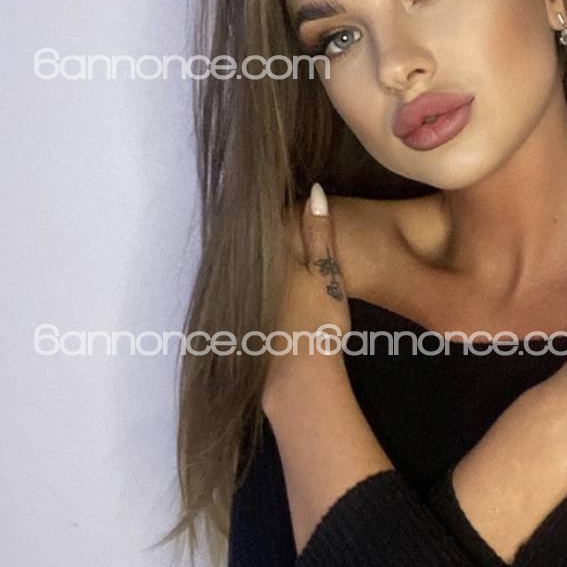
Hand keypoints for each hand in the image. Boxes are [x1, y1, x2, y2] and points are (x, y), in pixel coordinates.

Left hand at [262, 183, 350, 415]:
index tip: (292, 214)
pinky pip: (243, 299)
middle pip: (254, 249)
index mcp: (269, 257)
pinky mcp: (240, 325)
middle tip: (286, 239)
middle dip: (265, 243)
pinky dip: (250, 296)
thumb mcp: (326, 272)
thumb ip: (319, 234)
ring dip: (255, 270)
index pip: (270, 225)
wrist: (297, 373)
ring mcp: (241, 301)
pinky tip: (266, 302)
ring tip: (278, 272)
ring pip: (247, 275)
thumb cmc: (316, 319)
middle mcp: (248, 274)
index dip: (281, 218)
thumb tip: (314, 192)